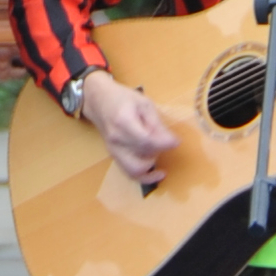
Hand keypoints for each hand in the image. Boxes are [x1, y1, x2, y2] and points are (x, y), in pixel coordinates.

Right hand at [80, 69, 178, 184]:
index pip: (147, 140)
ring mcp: (113, 151)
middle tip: (165, 141)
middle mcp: (116, 140)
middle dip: (159, 150)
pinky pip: (130, 173)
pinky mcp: (114, 157)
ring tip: (159, 152)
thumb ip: (156, 124)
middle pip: (143, 155)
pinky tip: (157, 173)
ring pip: (136, 170)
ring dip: (152, 164)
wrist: (99, 101)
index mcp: (123, 122)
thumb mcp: (143, 104)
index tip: (176, 142)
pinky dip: (145, 177)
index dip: (164, 144)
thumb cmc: (122, 98)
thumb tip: (172, 142)